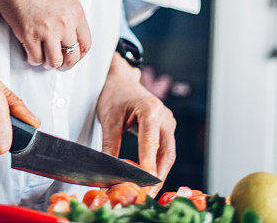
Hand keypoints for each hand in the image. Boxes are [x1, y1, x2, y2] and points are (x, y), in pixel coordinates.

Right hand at [0, 0, 91, 70]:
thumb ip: (71, 16)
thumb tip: (72, 37)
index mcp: (75, 12)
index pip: (86, 44)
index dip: (79, 55)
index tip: (71, 56)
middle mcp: (64, 23)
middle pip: (72, 57)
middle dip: (65, 64)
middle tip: (58, 64)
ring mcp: (47, 30)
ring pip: (54, 62)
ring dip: (48, 63)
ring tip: (42, 57)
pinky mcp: (29, 35)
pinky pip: (35, 59)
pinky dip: (32, 59)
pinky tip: (30, 53)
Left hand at [97, 53, 176, 194]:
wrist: (120, 80)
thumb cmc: (114, 95)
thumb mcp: (108, 120)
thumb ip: (110, 146)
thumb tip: (108, 170)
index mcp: (151, 110)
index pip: (151, 144)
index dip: (148, 166)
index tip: (145, 184)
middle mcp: (165, 117)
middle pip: (166, 153)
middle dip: (157, 176)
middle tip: (147, 195)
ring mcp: (168, 123)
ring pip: (168, 154)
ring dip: (159, 173)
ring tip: (148, 191)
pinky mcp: (166, 128)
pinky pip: (165, 150)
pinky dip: (158, 164)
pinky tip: (148, 177)